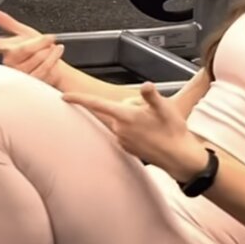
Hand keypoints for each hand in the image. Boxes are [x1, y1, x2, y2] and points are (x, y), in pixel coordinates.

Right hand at [0, 9, 64, 87]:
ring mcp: (22, 76)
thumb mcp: (23, 33)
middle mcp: (11, 66)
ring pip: (35, 59)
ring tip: (54, 46)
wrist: (54, 67)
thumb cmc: (37, 52)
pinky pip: (45, 69)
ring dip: (49, 50)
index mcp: (7, 53)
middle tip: (47, 40)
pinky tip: (58, 51)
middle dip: (39, 42)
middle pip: (24, 49)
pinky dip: (54, 58)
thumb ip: (8, 23)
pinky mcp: (34, 84)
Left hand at [63, 81, 206, 177]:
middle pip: (117, 109)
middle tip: (152, 112)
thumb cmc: (173, 131)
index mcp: (126, 116)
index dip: (79, 99)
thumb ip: (152, 96)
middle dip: (131, 105)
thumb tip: (146, 86)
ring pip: (122, 120)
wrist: (180, 157)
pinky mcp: (128, 148)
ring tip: (154, 125)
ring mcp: (123, 140)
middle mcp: (120, 129)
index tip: (64, 97)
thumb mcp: (166, 108)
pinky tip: (150, 134)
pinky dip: (135, 129)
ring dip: (134, 118)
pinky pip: (127, 132)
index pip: (96, 105)